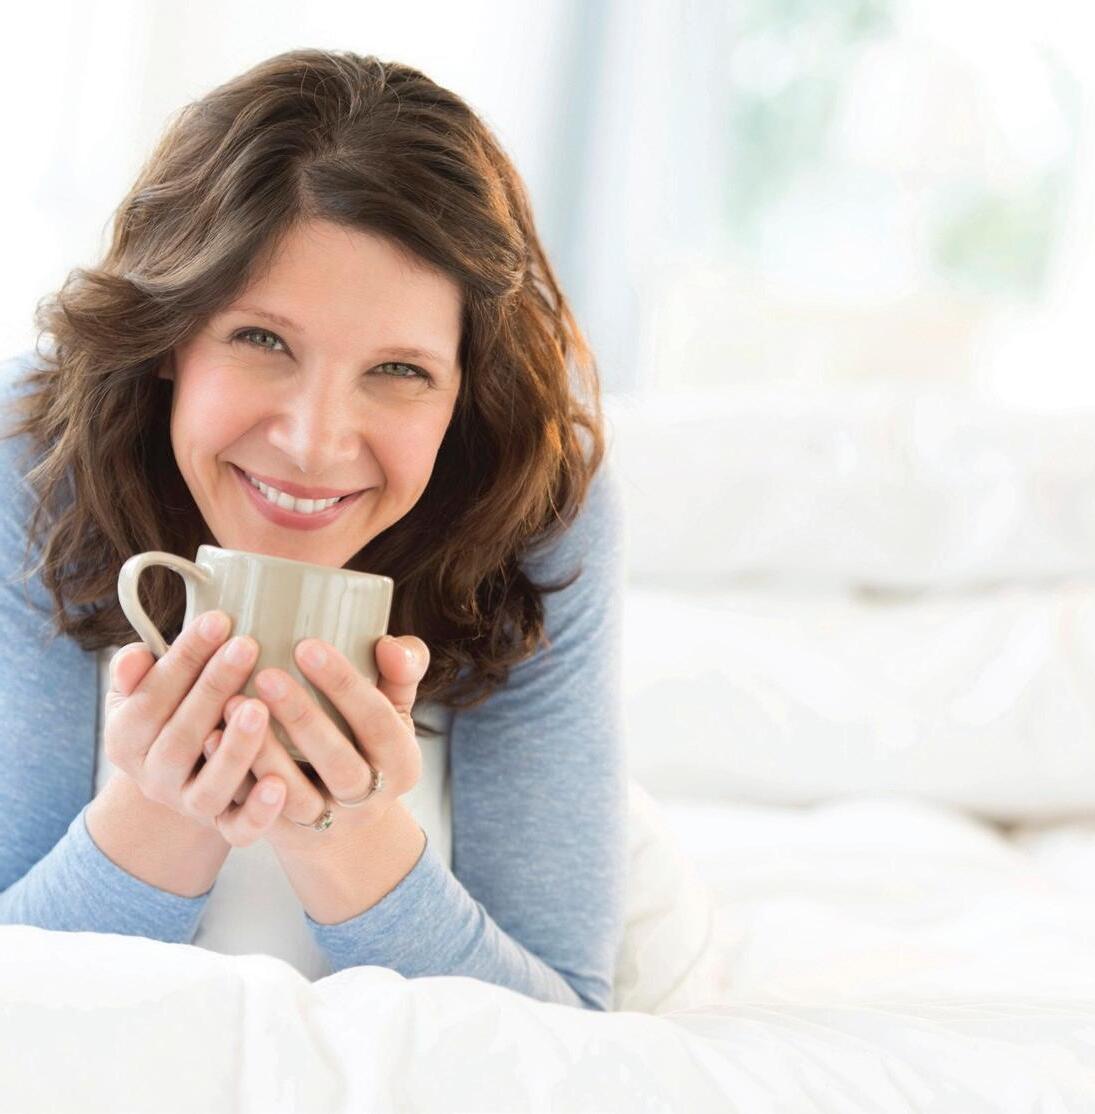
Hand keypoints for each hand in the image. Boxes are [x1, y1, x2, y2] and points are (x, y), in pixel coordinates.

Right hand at [104, 611, 289, 846]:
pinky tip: (280, 786)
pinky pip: (239, 829)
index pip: (152, 696)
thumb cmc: (173, 714)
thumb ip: (135, 672)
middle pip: (183, 736)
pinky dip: (259, 812)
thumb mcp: (142, 693)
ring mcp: (190, 805)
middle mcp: (155, 777)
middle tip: (247, 647)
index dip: (184, 658)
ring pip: (212, 785)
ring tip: (260, 709)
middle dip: (214, 688)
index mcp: (128, 738)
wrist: (183, 779)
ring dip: (236, 748)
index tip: (219, 620)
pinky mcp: (224, 828)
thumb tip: (138, 655)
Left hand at [213, 634, 429, 853]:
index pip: (378, 722)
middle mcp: (369, 801)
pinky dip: (233, 777)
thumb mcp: (393, 709)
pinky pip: (254, 815)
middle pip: (339, 764)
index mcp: (402, 764)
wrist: (346, 821)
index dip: (345, 685)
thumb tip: (390, 646)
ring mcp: (326, 824)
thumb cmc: (366, 741)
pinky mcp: (284, 838)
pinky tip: (209, 739)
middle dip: (303, 718)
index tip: (307, 646)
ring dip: (263, 752)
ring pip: (294, 797)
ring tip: (231, 703)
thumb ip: (402, 672)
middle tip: (266, 675)